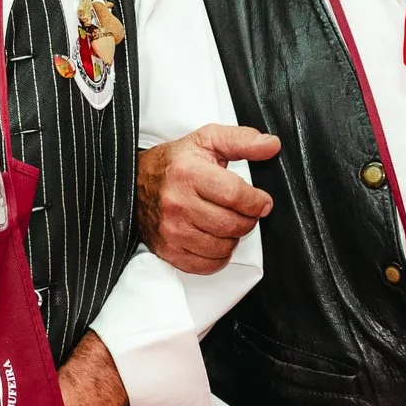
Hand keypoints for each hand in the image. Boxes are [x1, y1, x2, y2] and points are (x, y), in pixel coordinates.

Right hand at [137, 124, 277, 273]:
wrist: (133, 184)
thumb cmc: (173, 163)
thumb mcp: (207, 140)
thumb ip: (242, 141)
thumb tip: (271, 146)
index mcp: (187, 174)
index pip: (236, 196)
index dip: (257, 201)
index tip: (261, 201)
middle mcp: (177, 204)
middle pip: (232, 224)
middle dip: (248, 219)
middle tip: (244, 211)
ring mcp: (171, 231)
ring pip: (223, 247)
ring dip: (233, 237)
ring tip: (226, 221)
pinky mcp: (169, 251)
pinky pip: (209, 264)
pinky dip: (219, 255)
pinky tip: (214, 237)